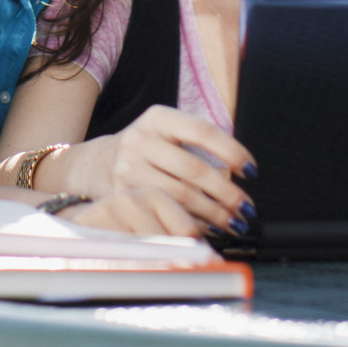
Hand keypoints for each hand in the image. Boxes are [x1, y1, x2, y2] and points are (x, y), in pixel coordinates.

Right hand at [52, 106, 255, 231]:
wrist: (96, 163)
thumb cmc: (144, 149)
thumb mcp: (165, 132)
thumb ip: (197, 144)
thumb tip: (241, 171)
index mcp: (158, 118)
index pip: (203, 131)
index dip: (232, 152)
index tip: (251, 170)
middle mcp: (141, 139)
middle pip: (194, 169)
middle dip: (227, 193)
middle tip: (246, 208)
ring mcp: (129, 166)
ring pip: (180, 195)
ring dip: (212, 213)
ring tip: (232, 222)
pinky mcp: (123, 193)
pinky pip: (164, 211)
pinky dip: (190, 222)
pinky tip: (205, 228)